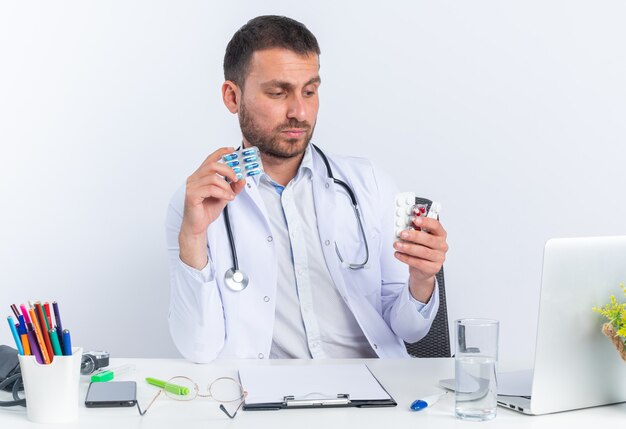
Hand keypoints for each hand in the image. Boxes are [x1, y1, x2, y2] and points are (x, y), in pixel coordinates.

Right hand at [179, 147, 245, 268]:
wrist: (198, 225)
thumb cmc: (207, 209)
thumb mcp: (225, 195)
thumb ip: (233, 187)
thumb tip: (242, 179)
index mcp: (200, 175)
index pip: (210, 158)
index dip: (221, 152)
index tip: (232, 150)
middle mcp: (194, 178)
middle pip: (213, 165)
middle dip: (228, 170)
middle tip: (236, 178)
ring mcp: (191, 186)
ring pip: (213, 178)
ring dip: (226, 186)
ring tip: (230, 195)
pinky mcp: (192, 195)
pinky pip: (210, 189)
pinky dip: (222, 193)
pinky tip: (227, 198)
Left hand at [393, 216, 447, 302]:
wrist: (422, 269)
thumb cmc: (421, 249)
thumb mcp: (419, 238)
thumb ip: (414, 230)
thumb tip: (403, 225)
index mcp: (440, 234)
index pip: (436, 225)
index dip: (426, 222)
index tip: (414, 220)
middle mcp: (442, 245)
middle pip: (429, 239)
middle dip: (414, 236)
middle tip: (402, 234)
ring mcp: (439, 257)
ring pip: (423, 251)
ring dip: (408, 247)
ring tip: (397, 245)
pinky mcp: (433, 268)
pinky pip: (419, 263)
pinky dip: (406, 258)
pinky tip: (399, 254)